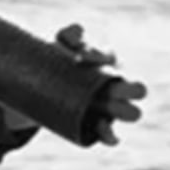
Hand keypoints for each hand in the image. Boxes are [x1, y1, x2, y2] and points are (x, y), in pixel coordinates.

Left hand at [58, 23, 144, 145]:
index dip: (97, 57)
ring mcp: (107, 107)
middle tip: (124, 88)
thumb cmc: (54, 64)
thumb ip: (67, 37)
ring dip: (124, 112)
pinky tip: (110, 138)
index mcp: (104, 64)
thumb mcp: (56, 48)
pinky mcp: (97, 125)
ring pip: (125, 111)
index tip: (79, 57)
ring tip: (117, 110)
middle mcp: (112, 86)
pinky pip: (107, 133)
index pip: (109, 58)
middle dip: (132, 89)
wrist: (37, 93)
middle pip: (132, 88)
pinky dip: (109, 135)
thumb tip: (77, 31)